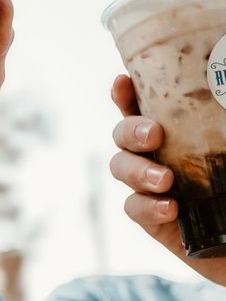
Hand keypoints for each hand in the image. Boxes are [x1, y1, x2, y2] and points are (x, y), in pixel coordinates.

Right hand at [110, 75, 225, 284]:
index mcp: (178, 131)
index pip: (143, 105)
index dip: (126, 94)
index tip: (123, 82)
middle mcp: (158, 153)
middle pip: (122, 134)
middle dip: (130, 131)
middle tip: (153, 136)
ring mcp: (151, 185)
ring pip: (121, 168)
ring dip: (138, 170)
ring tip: (165, 180)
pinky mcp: (152, 218)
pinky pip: (133, 207)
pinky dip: (147, 207)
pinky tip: (170, 209)